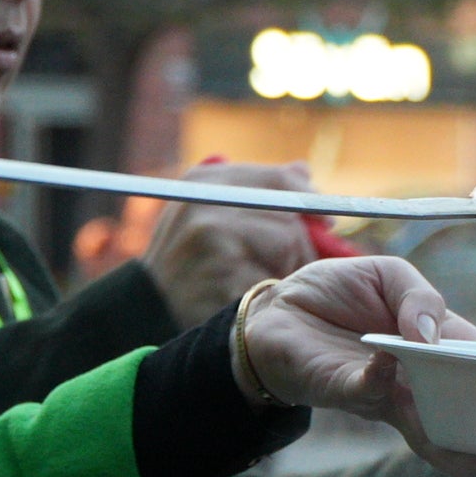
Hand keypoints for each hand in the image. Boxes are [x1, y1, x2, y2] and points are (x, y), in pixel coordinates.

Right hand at [143, 161, 321, 328]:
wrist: (150, 307)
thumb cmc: (192, 259)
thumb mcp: (212, 213)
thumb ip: (257, 191)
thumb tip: (303, 169)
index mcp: (205, 180)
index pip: (279, 178)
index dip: (308, 198)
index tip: (325, 221)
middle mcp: (206, 202)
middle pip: (288, 213)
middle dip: (299, 240)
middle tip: (290, 261)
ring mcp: (211, 238)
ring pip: (286, 243)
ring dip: (288, 267)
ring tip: (264, 279)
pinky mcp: (222, 275)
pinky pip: (274, 278)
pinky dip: (272, 290)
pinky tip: (254, 295)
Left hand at [234, 256, 475, 476]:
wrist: (276, 311)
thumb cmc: (339, 294)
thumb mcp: (390, 275)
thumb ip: (419, 297)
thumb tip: (433, 332)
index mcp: (444, 350)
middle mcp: (421, 384)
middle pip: (473, 421)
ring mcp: (385, 394)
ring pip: (433, 432)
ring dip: (464, 444)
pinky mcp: (343, 390)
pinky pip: (369, 392)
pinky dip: (382, 380)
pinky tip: (394, 363)